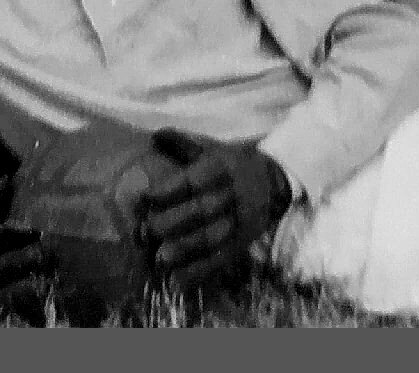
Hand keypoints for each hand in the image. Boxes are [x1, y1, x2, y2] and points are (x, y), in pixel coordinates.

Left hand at [137, 131, 292, 294]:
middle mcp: (230, 194)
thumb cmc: (232, 166)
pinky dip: (199, 273)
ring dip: (186, 250)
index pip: (192, 180)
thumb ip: (182, 144)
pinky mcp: (241, 244)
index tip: (143, 200)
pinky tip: (177, 283)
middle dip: (172, 222)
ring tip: (161, 260)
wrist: (275, 181)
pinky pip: (220, 260)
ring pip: (212, 238)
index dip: (168, 190)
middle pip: (201, 210)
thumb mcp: (212, 150)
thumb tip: (154, 135)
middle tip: (147, 233)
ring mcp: (238, 221)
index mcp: (220, 168)